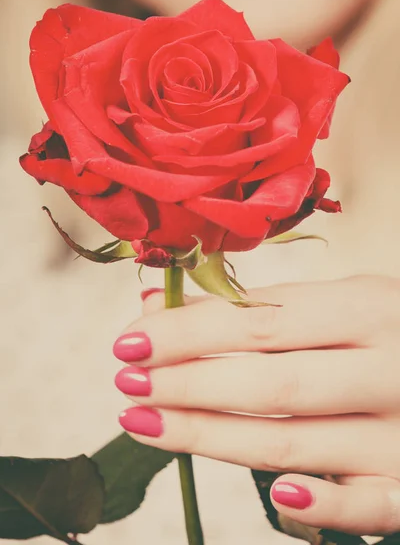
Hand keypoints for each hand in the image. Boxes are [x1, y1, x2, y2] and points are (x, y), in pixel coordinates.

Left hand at [113, 276, 399, 534]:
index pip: (259, 321)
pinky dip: (318, 507)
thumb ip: (258, 309)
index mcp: (369, 308)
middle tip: (127, 383)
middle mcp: (389, 369)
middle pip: (269, 383)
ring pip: (292, 443)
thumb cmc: (387, 331)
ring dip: (209, 436)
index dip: (188, 333)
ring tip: (146, 421)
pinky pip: (364, 508)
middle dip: (187, 385)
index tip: (131, 341)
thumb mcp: (339, 302)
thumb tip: (159, 309)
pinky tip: (275, 495)